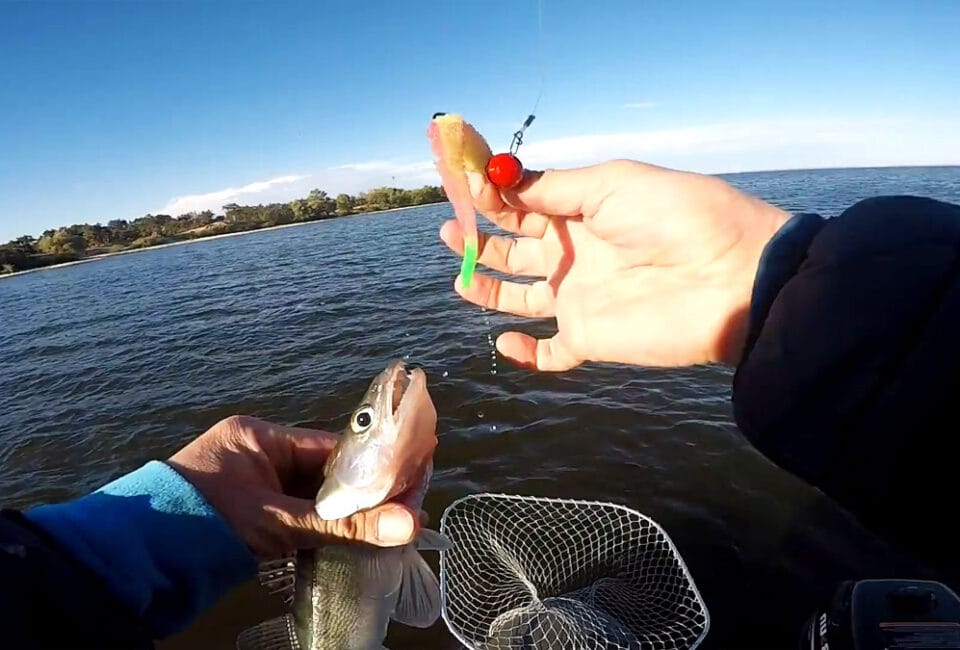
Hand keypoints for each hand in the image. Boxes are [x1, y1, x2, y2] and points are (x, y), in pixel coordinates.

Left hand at [167, 415, 420, 558]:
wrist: (139, 560)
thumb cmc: (204, 522)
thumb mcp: (279, 522)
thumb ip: (344, 526)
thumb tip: (409, 523)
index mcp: (259, 436)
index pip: (329, 447)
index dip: (371, 465)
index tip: (408, 480)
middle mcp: (256, 453)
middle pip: (324, 472)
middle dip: (361, 494)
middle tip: (404, 511)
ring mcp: (251, 485)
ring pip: (312, 497)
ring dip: (343, 515)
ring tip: (388, 528)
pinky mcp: (247, 514)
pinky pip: (296, 515)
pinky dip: (321, 529)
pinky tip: (351, 541)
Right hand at [440, 160, 789, 369]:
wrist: (732, 280)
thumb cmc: (677, 217)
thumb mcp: (611, 184)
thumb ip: (551, 188)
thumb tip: (498, 180)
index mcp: (583, 211)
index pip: (525, 202)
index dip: (491, 195)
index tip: (458, 184)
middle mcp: (577, 254)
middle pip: (516, 248)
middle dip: (480, 237)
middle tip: (448, 229)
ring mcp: (581, 298)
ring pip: (522, 297)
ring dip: (489, 286)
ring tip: (459, 274)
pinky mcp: (589, 338)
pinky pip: (550, 354)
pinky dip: (524, 353)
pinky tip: (503, 341)